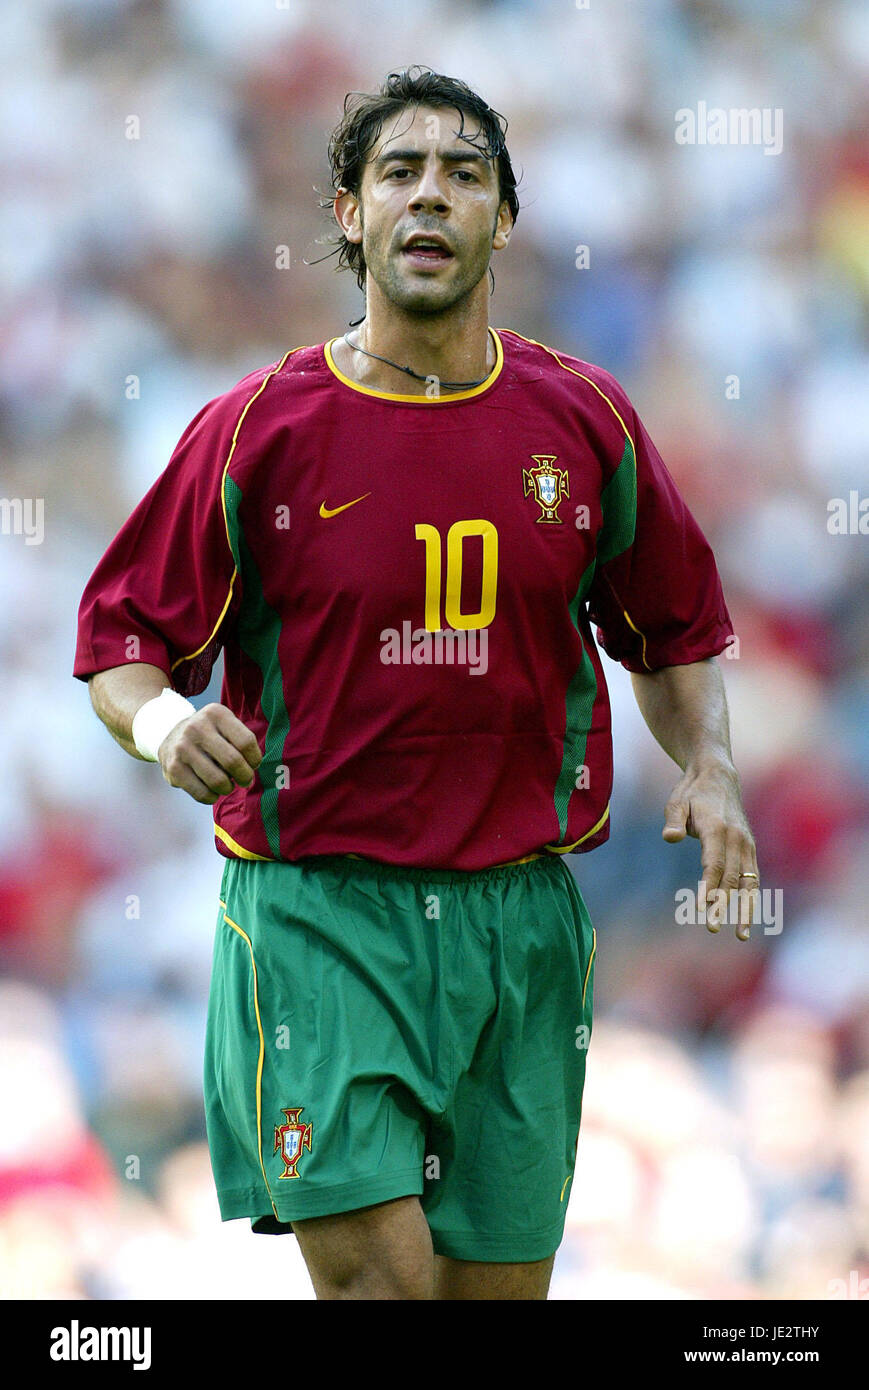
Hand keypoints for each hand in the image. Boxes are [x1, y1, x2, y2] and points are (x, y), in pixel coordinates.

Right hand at [158, 703, 262, 804]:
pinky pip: (202, 793)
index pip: (246, 741)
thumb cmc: (209, 734)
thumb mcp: (224, 725)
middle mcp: (197, 728)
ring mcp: (183, 748)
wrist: (170, 736)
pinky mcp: (174, 768)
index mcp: (215, 714)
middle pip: (233, 761)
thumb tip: (251, 770)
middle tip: (245, 780)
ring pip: (218, 781)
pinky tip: (213, 792)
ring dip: (228, 788)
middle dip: (245, 776)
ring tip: (228, 785)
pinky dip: (212, 797)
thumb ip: (241, 741)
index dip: (255, 759)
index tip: (253, 764)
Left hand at [662, 758, 758, 940]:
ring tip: (742, 935)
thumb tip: (670, 837)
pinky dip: (752, 898)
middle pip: (730, 877)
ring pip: (748, 881)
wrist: (718, 776)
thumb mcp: (676, 801)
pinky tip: (748, 918)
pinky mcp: (749, 848)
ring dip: (746, 908)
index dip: (708, 887)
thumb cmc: (692, 792)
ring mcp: (746, 844)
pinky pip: (753, 877)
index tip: (701, 908)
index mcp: (717, 828)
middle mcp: (736, 838)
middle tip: (712, 927)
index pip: (713, 864)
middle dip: (722, 904)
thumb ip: (673, 819)